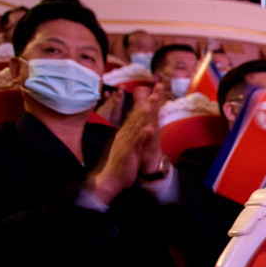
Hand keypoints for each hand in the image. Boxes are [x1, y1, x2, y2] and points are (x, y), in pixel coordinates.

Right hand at [89, 85, 162, 203]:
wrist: (109, 178)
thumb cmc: (120, 162)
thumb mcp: (127, 145)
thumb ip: (132, 135)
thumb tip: (137, 126)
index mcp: (126, 132)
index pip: (136, 113)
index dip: (146, 101)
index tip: (155, 90)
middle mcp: (125, 133)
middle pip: (137, 114)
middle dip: (147, 101)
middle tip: (157, 88)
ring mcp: (126, 141)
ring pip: (135, 125)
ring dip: (143, 114)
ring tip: (151, 102)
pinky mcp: (127, 151)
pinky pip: (135, 142)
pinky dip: (141, 134)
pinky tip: (148, 127)